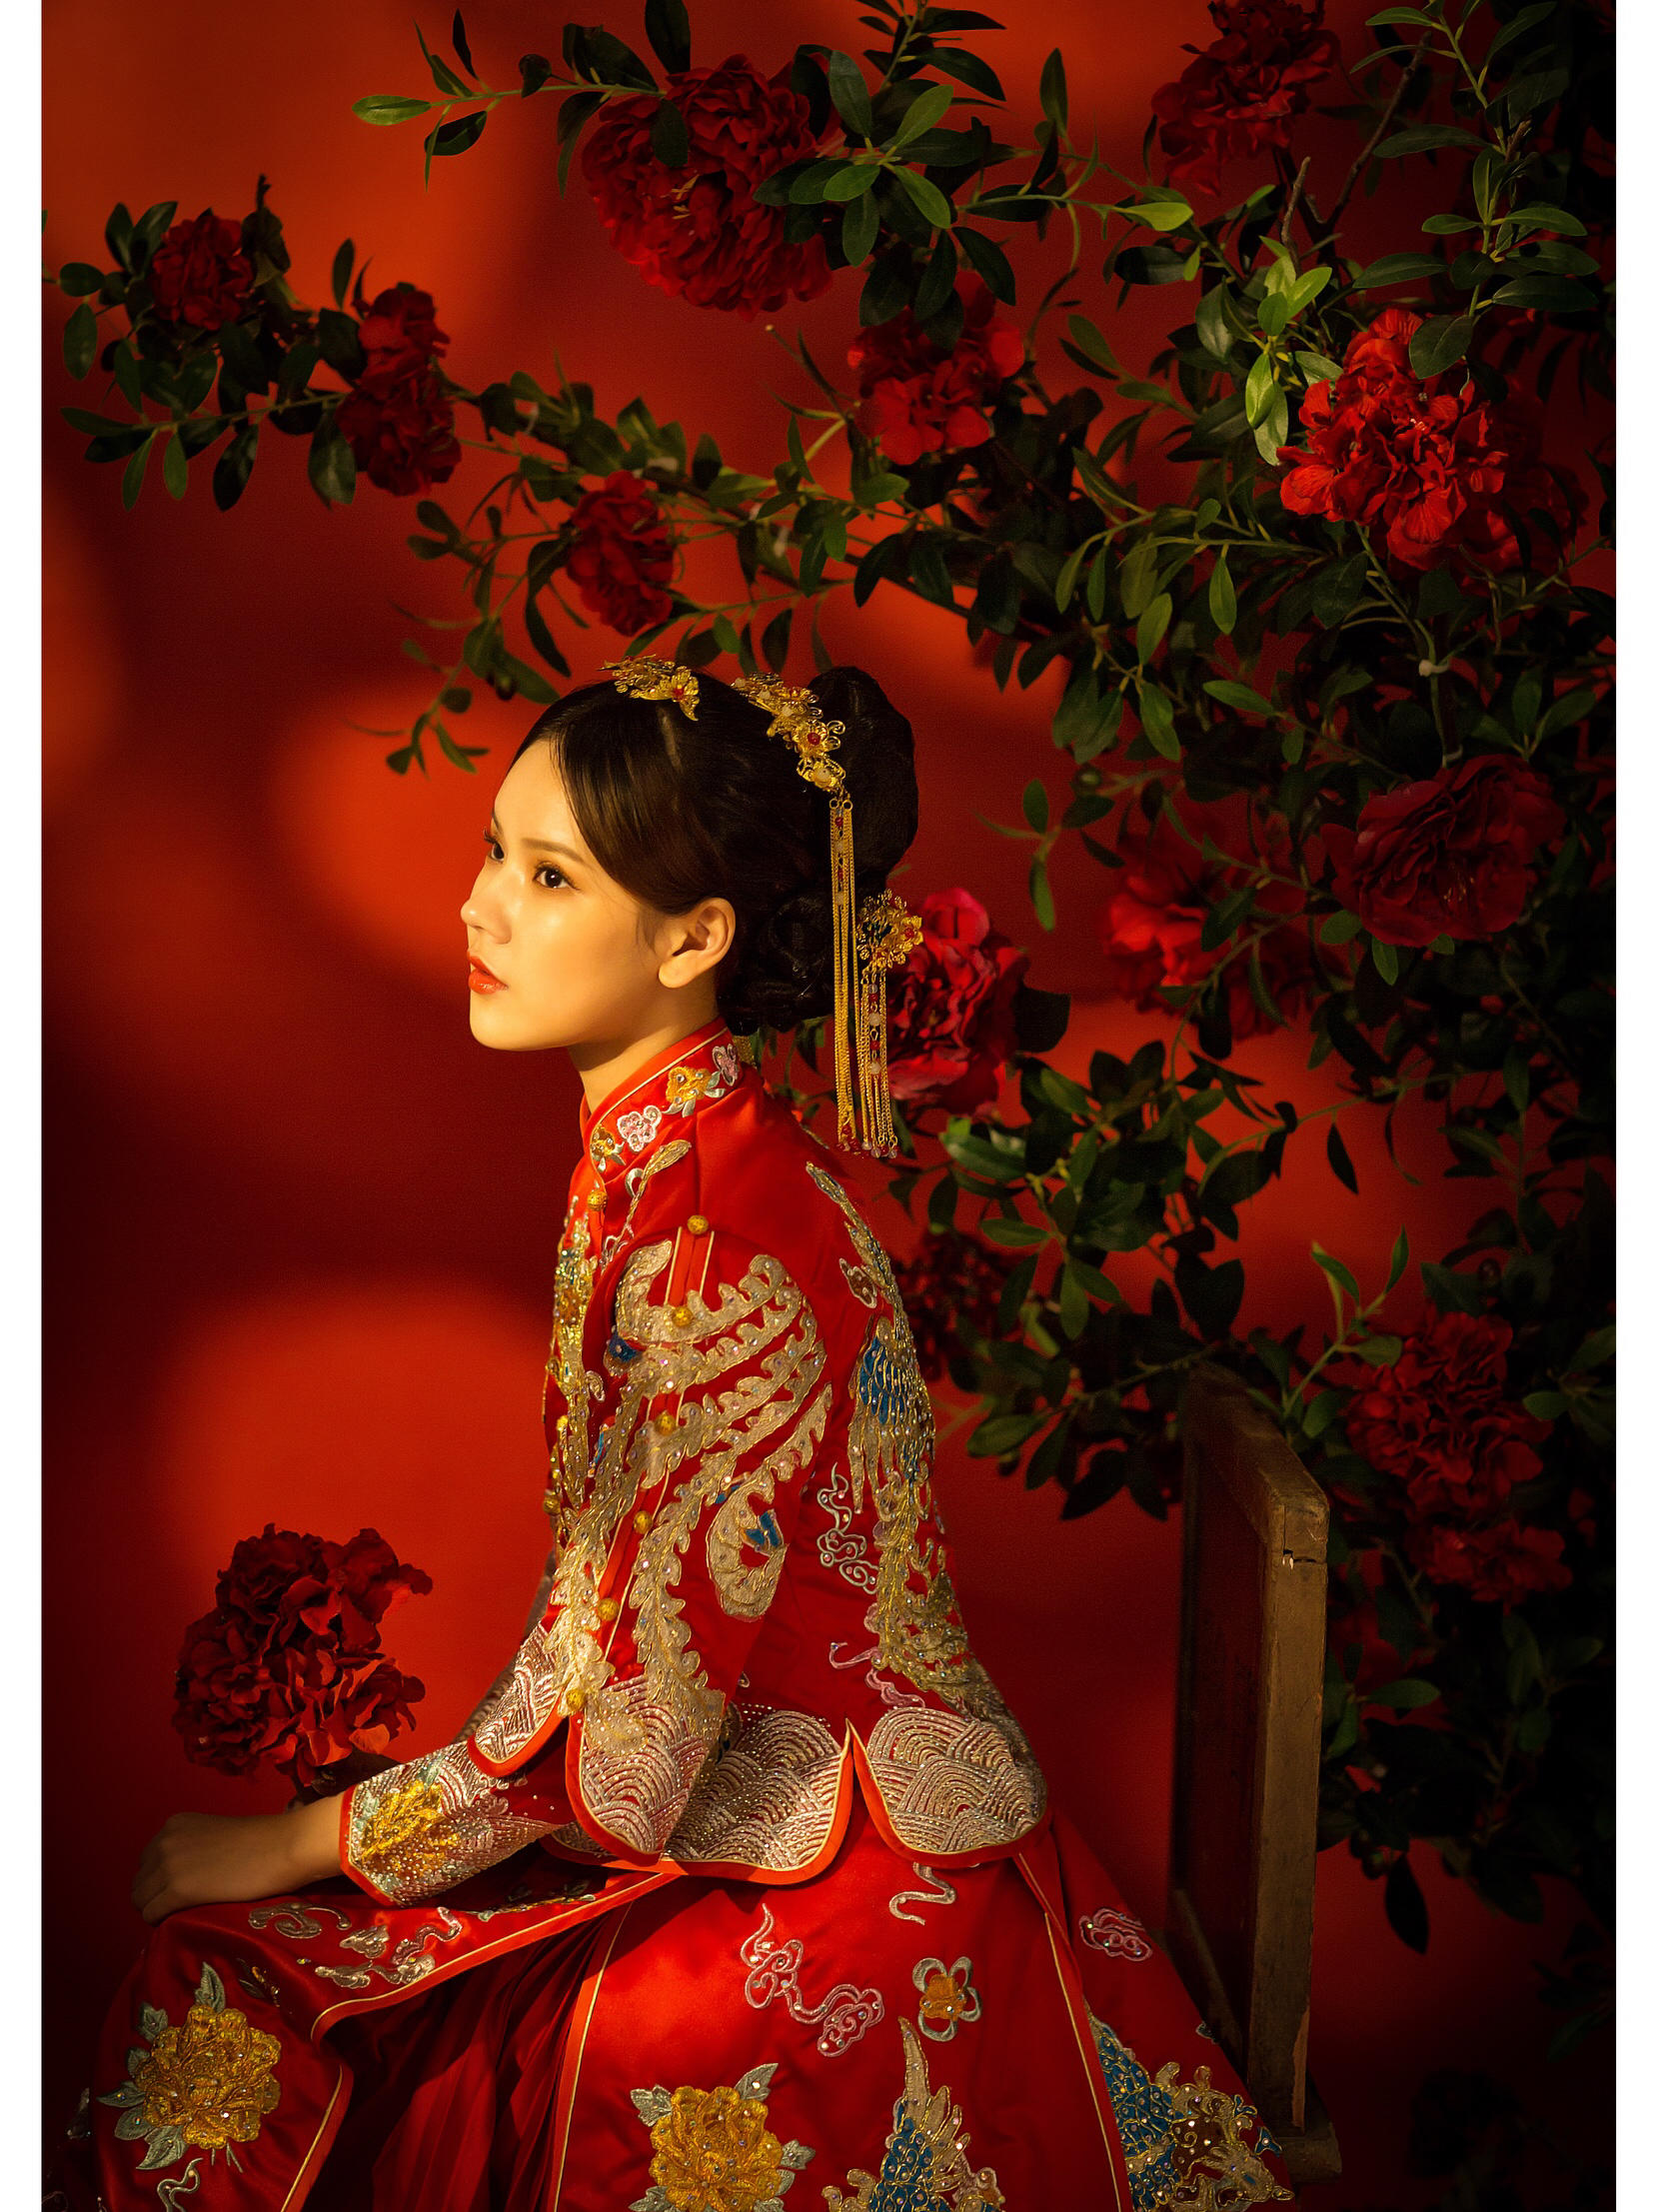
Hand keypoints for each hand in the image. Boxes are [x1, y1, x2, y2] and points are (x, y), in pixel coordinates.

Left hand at [131, 1796, 342, 1924]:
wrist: (282, 1847)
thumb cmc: (259, 1842)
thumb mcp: (214, 1835)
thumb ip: (190, 1849)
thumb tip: (176, 1877)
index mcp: (173, 1825)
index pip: (146, 1863)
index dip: (162, 1880)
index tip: (183, 1889)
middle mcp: (164, 1842)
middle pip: (139, 1883)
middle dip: (156, 1895)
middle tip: (184, 1905)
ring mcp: (168, 1865)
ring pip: (140, 1901)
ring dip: (158, 1909)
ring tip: (185, 1912)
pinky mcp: (178, 1890)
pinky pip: (151, 1914)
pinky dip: (162, 1920)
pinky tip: (186, 1916)